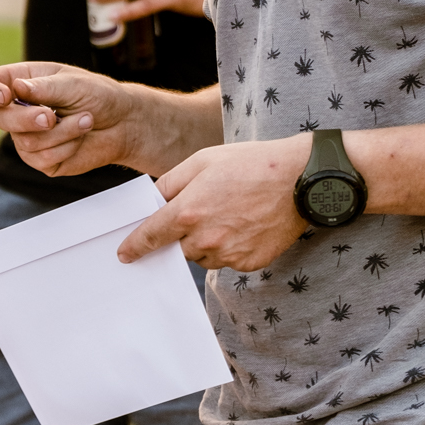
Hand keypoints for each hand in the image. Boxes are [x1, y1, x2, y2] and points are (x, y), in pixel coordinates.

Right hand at [0, 61, 140, 175]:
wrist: (122, 123)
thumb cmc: (98, 95)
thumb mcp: (74, 83)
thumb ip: (45, 87)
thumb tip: (16, 88)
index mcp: (20, 83)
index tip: (4, 96)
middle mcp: (19, 110)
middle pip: (2, 119)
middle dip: (28, 119)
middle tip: (52, 116)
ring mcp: (28, 137)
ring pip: (26, 142)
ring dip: (62, 132)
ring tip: (85, 119)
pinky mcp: (42, 160)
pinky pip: (42, 159)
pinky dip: (67, 146)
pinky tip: (80, 137)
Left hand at [117, 135, 312, 270]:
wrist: (300, 179)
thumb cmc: (251, 164)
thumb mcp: (203, 161)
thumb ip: (171, 182)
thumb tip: (153, 201)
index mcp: (189, 211)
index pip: (151, 235)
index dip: (135, 246)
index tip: (125, 255)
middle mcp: (206, 238)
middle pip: (178, 248)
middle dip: (182, 235)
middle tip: (202, 212)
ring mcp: (229, 253)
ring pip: (203, 256)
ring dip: (205, 242)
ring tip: (229, 214)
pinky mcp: (249, 263)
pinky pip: (227, 260)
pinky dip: (229, 247)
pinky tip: (244, 224)